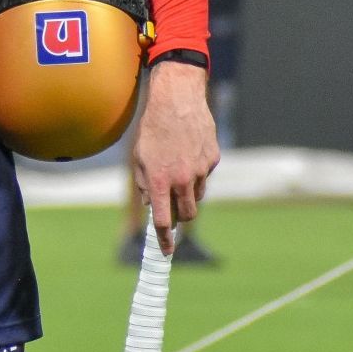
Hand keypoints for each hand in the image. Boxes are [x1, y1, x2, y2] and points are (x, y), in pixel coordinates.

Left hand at [132, 62, 218, 253]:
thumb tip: (149, 204)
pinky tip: (187, 152)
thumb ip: (143, 183)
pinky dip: (196, 172)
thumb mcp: (139, 157)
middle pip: (187, 214)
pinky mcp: (213, 159)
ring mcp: (201, 170)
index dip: (164, 240)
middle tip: (172, 209)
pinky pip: (205, 176)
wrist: (176, 100)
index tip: (166, 251)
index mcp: (159, 181)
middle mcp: (182, 179)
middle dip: (180, 217)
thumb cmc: (152, 128)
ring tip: (176, 169)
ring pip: (197, 196)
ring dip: (187, 193)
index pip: (163, 220)